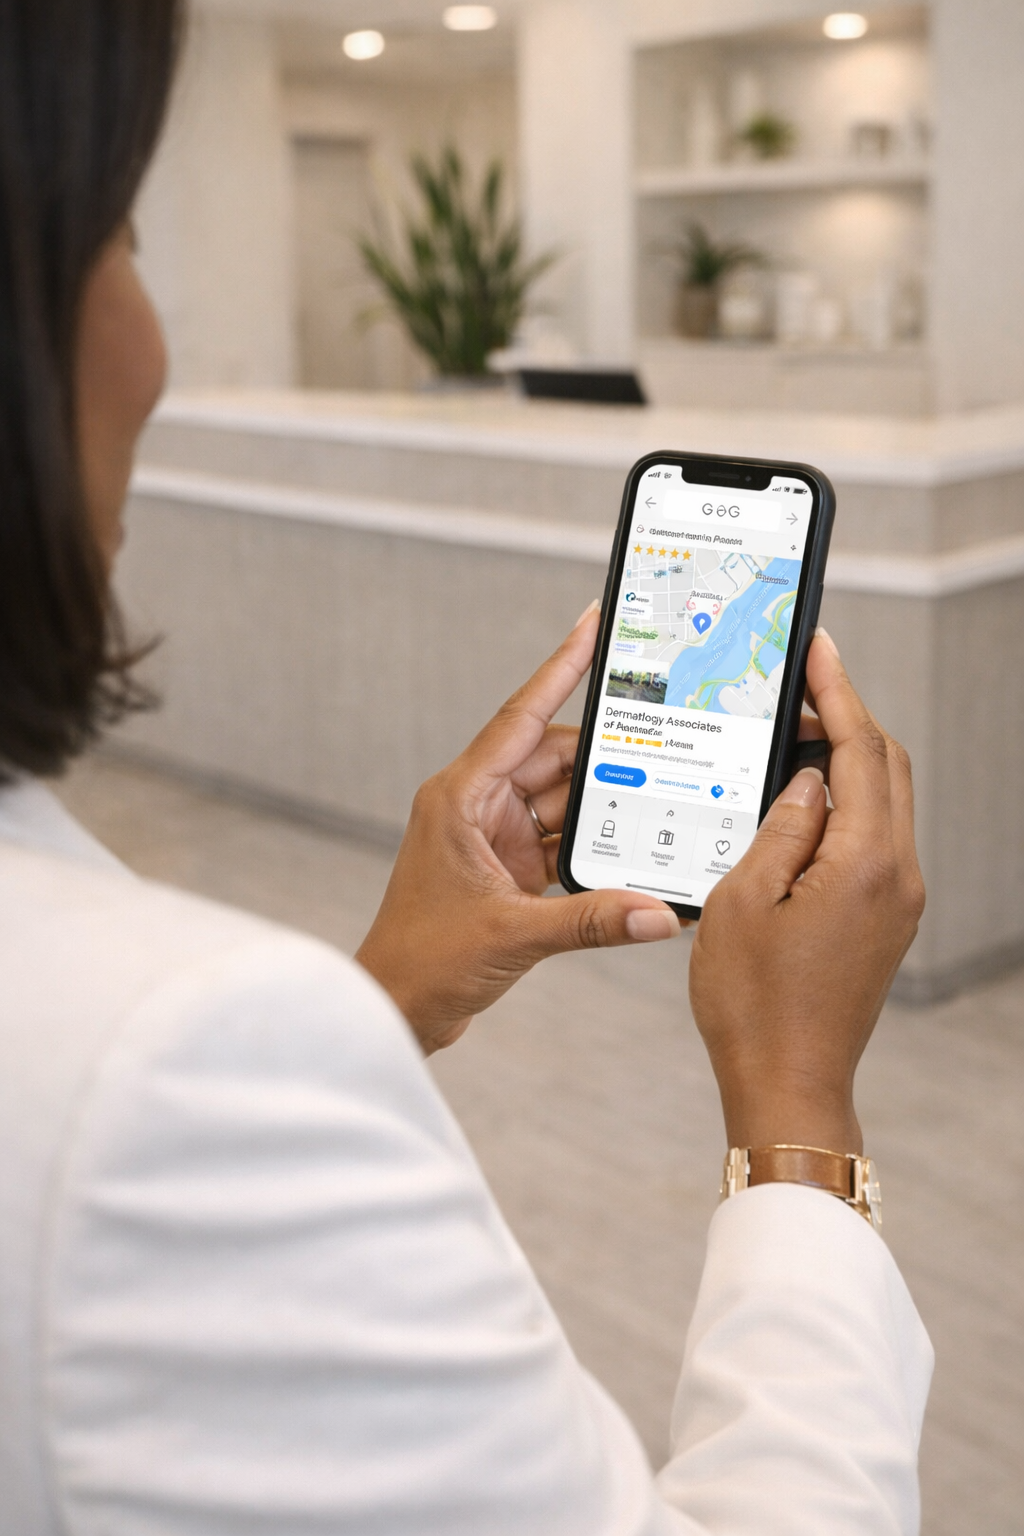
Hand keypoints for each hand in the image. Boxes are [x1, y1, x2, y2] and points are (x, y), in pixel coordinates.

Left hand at [357, 603, 682, 1054]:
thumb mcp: (513, 935)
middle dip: (608, 753)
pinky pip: (564, 839)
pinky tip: (634, 847)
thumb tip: (657, 912)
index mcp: (460, 796)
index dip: (561, 667)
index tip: (592, 624)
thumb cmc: (422, 962)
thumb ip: (591, 921)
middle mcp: (476, 806)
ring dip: (606, 805)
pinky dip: (596, 844)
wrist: (396, 1008)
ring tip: (662, 795)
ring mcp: (494, 837)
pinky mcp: (509, 869)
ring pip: (565, 800)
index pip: (521, 717)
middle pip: (555, 759)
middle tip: (665, 733)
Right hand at [689, 630, 924, 1155]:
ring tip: (786, 744)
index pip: (860, 751)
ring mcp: (898, 901)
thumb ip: (779, 827)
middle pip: (887, 767)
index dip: (837, 692)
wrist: (788, 1084)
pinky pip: (873, 841)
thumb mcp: (741, 901)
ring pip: (883, 803)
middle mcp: (898, 876)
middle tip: (796, 691)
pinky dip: (841, 808)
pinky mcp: (886, 920)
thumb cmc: (754, 1006)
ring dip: (842, 764)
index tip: (818, 649)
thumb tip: (805, 781)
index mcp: (865, 864)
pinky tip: (795, 809)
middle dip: (845, 719)